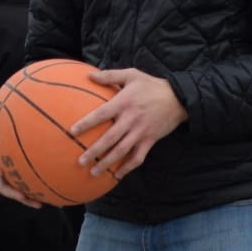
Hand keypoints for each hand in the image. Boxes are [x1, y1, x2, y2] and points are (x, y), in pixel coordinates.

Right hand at [0, 121, 43, 207]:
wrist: (25, 145)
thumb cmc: (9, 137)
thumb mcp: (0, 132)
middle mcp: (6, 177)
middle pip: (6, 189)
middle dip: (13, 194)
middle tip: (22, 196)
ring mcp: (18, 183)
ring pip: (23, 195)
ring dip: (29, 200)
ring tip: (39, 204)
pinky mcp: (31, 186)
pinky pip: (38, 194)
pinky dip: (47, 198)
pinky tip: (59, 202)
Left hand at [73, 68, 188, 177]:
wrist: (179, 99)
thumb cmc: (152, 85)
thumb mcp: (132, 74)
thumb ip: (110, 75)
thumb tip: (88, 74)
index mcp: (124, 103)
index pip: (101, 115)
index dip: (86, 124)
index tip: (72, 132)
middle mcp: (131, 120)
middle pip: (109, 139)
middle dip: (94, 152)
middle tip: (80, 161)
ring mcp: (141, 132)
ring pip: (122, 151)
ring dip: (107, 163)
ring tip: (93, 172)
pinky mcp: (150, 140)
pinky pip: (138, 157)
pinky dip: (128, 168)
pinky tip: (117, 175)